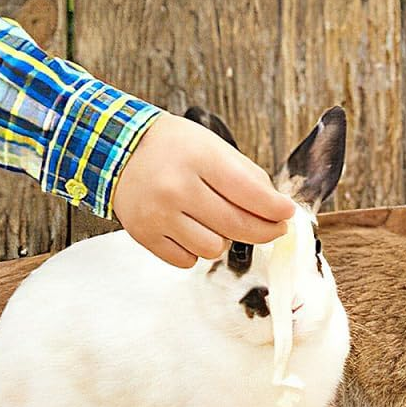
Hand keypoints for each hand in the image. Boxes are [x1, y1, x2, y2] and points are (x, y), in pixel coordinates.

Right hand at [112, 112, 295, 267]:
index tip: (287, 214)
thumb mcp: (213, 145)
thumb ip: (247, 175)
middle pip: (236, 226)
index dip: (275, 208)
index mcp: (198, 158)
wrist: (118, 149)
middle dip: (265, 231)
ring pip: (212, 249)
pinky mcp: (143, 235)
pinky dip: (196, 250)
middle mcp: (176, 188)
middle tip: (275, 228)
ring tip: (218, 221)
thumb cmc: (174, 147)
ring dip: (224, 240)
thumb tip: (276, 208)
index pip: (249, 192)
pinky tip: (193, 229)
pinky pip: (186, 260)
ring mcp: (157, 214)